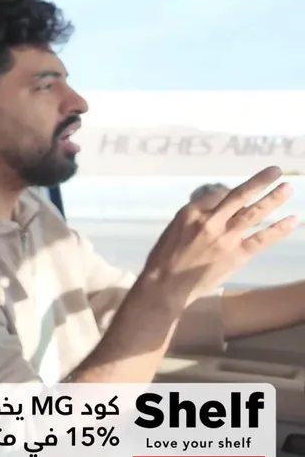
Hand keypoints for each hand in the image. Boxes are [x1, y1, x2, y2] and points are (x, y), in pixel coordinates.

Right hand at [145, 166, 296, 303]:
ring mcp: (226, 237)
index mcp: (191, 213)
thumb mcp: (173, 229)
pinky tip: (293, 220)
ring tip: (288, 187)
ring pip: (253, 213)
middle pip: (239, 196)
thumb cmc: (164, 258)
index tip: (240, 192)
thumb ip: (195, 218)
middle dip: (259, 182)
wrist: (165, 285)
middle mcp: (210, 220)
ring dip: (273, 199)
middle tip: (276, 171)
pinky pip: (261, 238)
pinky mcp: (237, 254)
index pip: (218, 195)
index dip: (231, 191)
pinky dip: (279, 229)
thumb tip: (215, 212)